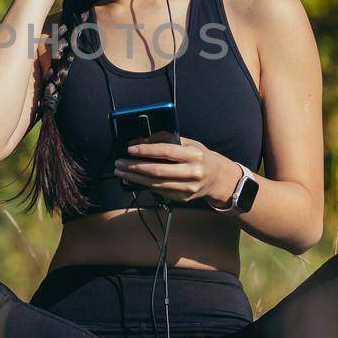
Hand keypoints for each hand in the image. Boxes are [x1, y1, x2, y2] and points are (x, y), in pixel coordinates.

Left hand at [113, 132, 234, 206]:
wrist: (217, 178)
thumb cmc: (199, 156)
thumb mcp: (189, 143)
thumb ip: (167, 139)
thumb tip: (140, 140)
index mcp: (194, 154)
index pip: (167, 151)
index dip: (146, 150)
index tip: (130, 149)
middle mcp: (192, 172)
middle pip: (158, 171)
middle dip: (135, 167)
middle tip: (120, 162)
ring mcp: (188, 188)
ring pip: (155, 184)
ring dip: (134, 178)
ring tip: (121, 171)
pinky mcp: (183, 198)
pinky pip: (159, 191)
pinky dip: (142, 185)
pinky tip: (132, 179)